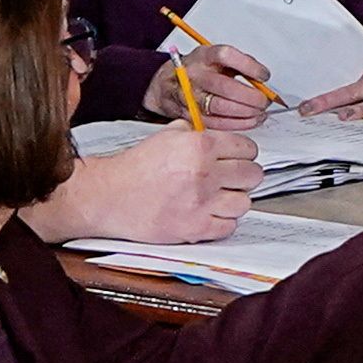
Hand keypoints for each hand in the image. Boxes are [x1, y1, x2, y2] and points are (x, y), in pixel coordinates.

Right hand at [30, 119, 262, 247]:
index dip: (245, 153)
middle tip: (233, 178)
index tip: (240, 158)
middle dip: (244, 175)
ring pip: (245, 202)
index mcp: (199, 146)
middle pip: (252, 175)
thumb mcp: (166, 136)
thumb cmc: (134, 168)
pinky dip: (223, 222)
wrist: (110, 196)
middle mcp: (205, 173)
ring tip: (222, 198)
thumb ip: (194, 133)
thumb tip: (213, 134)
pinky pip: (229, 226)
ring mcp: (202, 203)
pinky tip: (211, 214)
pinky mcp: (195, 228)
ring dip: (235, 200)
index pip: (247, 148)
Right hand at [155, 45, 263, 119]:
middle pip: (224, 86)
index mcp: (203, 56)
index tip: (264, 75)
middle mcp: (194, 74)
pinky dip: (234, 125)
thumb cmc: (197, 70)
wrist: (167, 84)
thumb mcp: (215, 57)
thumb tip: (262, 79)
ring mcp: (189, 95)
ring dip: (244, 113)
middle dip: (250, 97)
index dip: (248, 66)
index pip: (226, 55)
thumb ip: (240, 64)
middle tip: (264, 101)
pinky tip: (247, 122)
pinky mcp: (188, 114)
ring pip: (219, 107)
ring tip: (259, 114)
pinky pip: (213, 123)